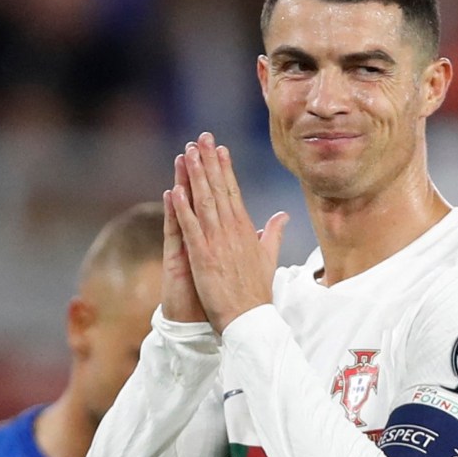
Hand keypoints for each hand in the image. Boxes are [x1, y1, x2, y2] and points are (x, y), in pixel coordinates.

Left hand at [166, 131, 288, 333]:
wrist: (250, 318)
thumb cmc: (257, 291)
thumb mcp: (269, 258)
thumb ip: (273, 233)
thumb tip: (282, 215)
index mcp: (246, 230)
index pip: (233, 192)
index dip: (225, 169)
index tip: (220, 148)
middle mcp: (232, 231)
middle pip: (218, 190)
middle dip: (210, 162)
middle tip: (202, 138)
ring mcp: (216, 243)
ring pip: (204, 202)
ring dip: (196, 176)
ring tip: (189, 153)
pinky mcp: (202, 257)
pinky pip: (190, 228)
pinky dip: (182, 209)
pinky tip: (175, 190)